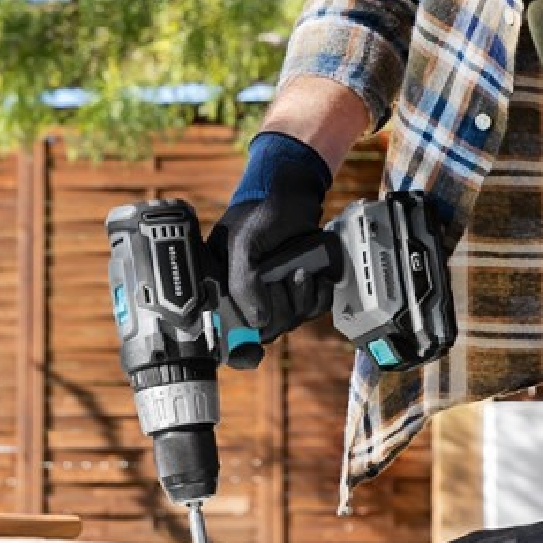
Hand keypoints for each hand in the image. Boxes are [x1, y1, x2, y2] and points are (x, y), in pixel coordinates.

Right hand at [208, 131, 333, 343]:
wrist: (292, 190)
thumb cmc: (260, 212)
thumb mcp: (243, 244)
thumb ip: (243, 283)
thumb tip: (258, 321)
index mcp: (223, 287)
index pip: (227, 334)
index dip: (238, 350)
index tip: (252, 352)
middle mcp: (249, 294)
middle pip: (267, 331)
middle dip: (280, 308)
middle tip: (284, 278)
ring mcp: (276, 291)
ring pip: (292, 321)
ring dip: (301, 299)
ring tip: (302, 271)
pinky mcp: (300, 286)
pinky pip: (313, 308)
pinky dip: (319, 296)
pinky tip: (317, 276)